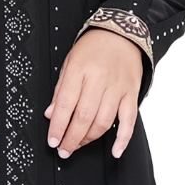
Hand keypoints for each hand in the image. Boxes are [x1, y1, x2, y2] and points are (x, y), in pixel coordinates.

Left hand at [44, 28, 142, 158]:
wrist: (121, 33)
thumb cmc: (93, 47)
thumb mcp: (70, 61)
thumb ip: (60, 89)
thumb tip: (52, 114)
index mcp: (79, 70)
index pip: (65, 104)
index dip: (58, 126)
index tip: (53, 140)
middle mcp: (99, 79)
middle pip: (84, 116)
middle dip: (71, 138)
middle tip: (64, 149)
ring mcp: (117, 88)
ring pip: (103, 121)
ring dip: (89, 139)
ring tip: (78, 145)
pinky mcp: (132, 93)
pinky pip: (129, 120)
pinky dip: (123, 138)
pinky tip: (115, 151)